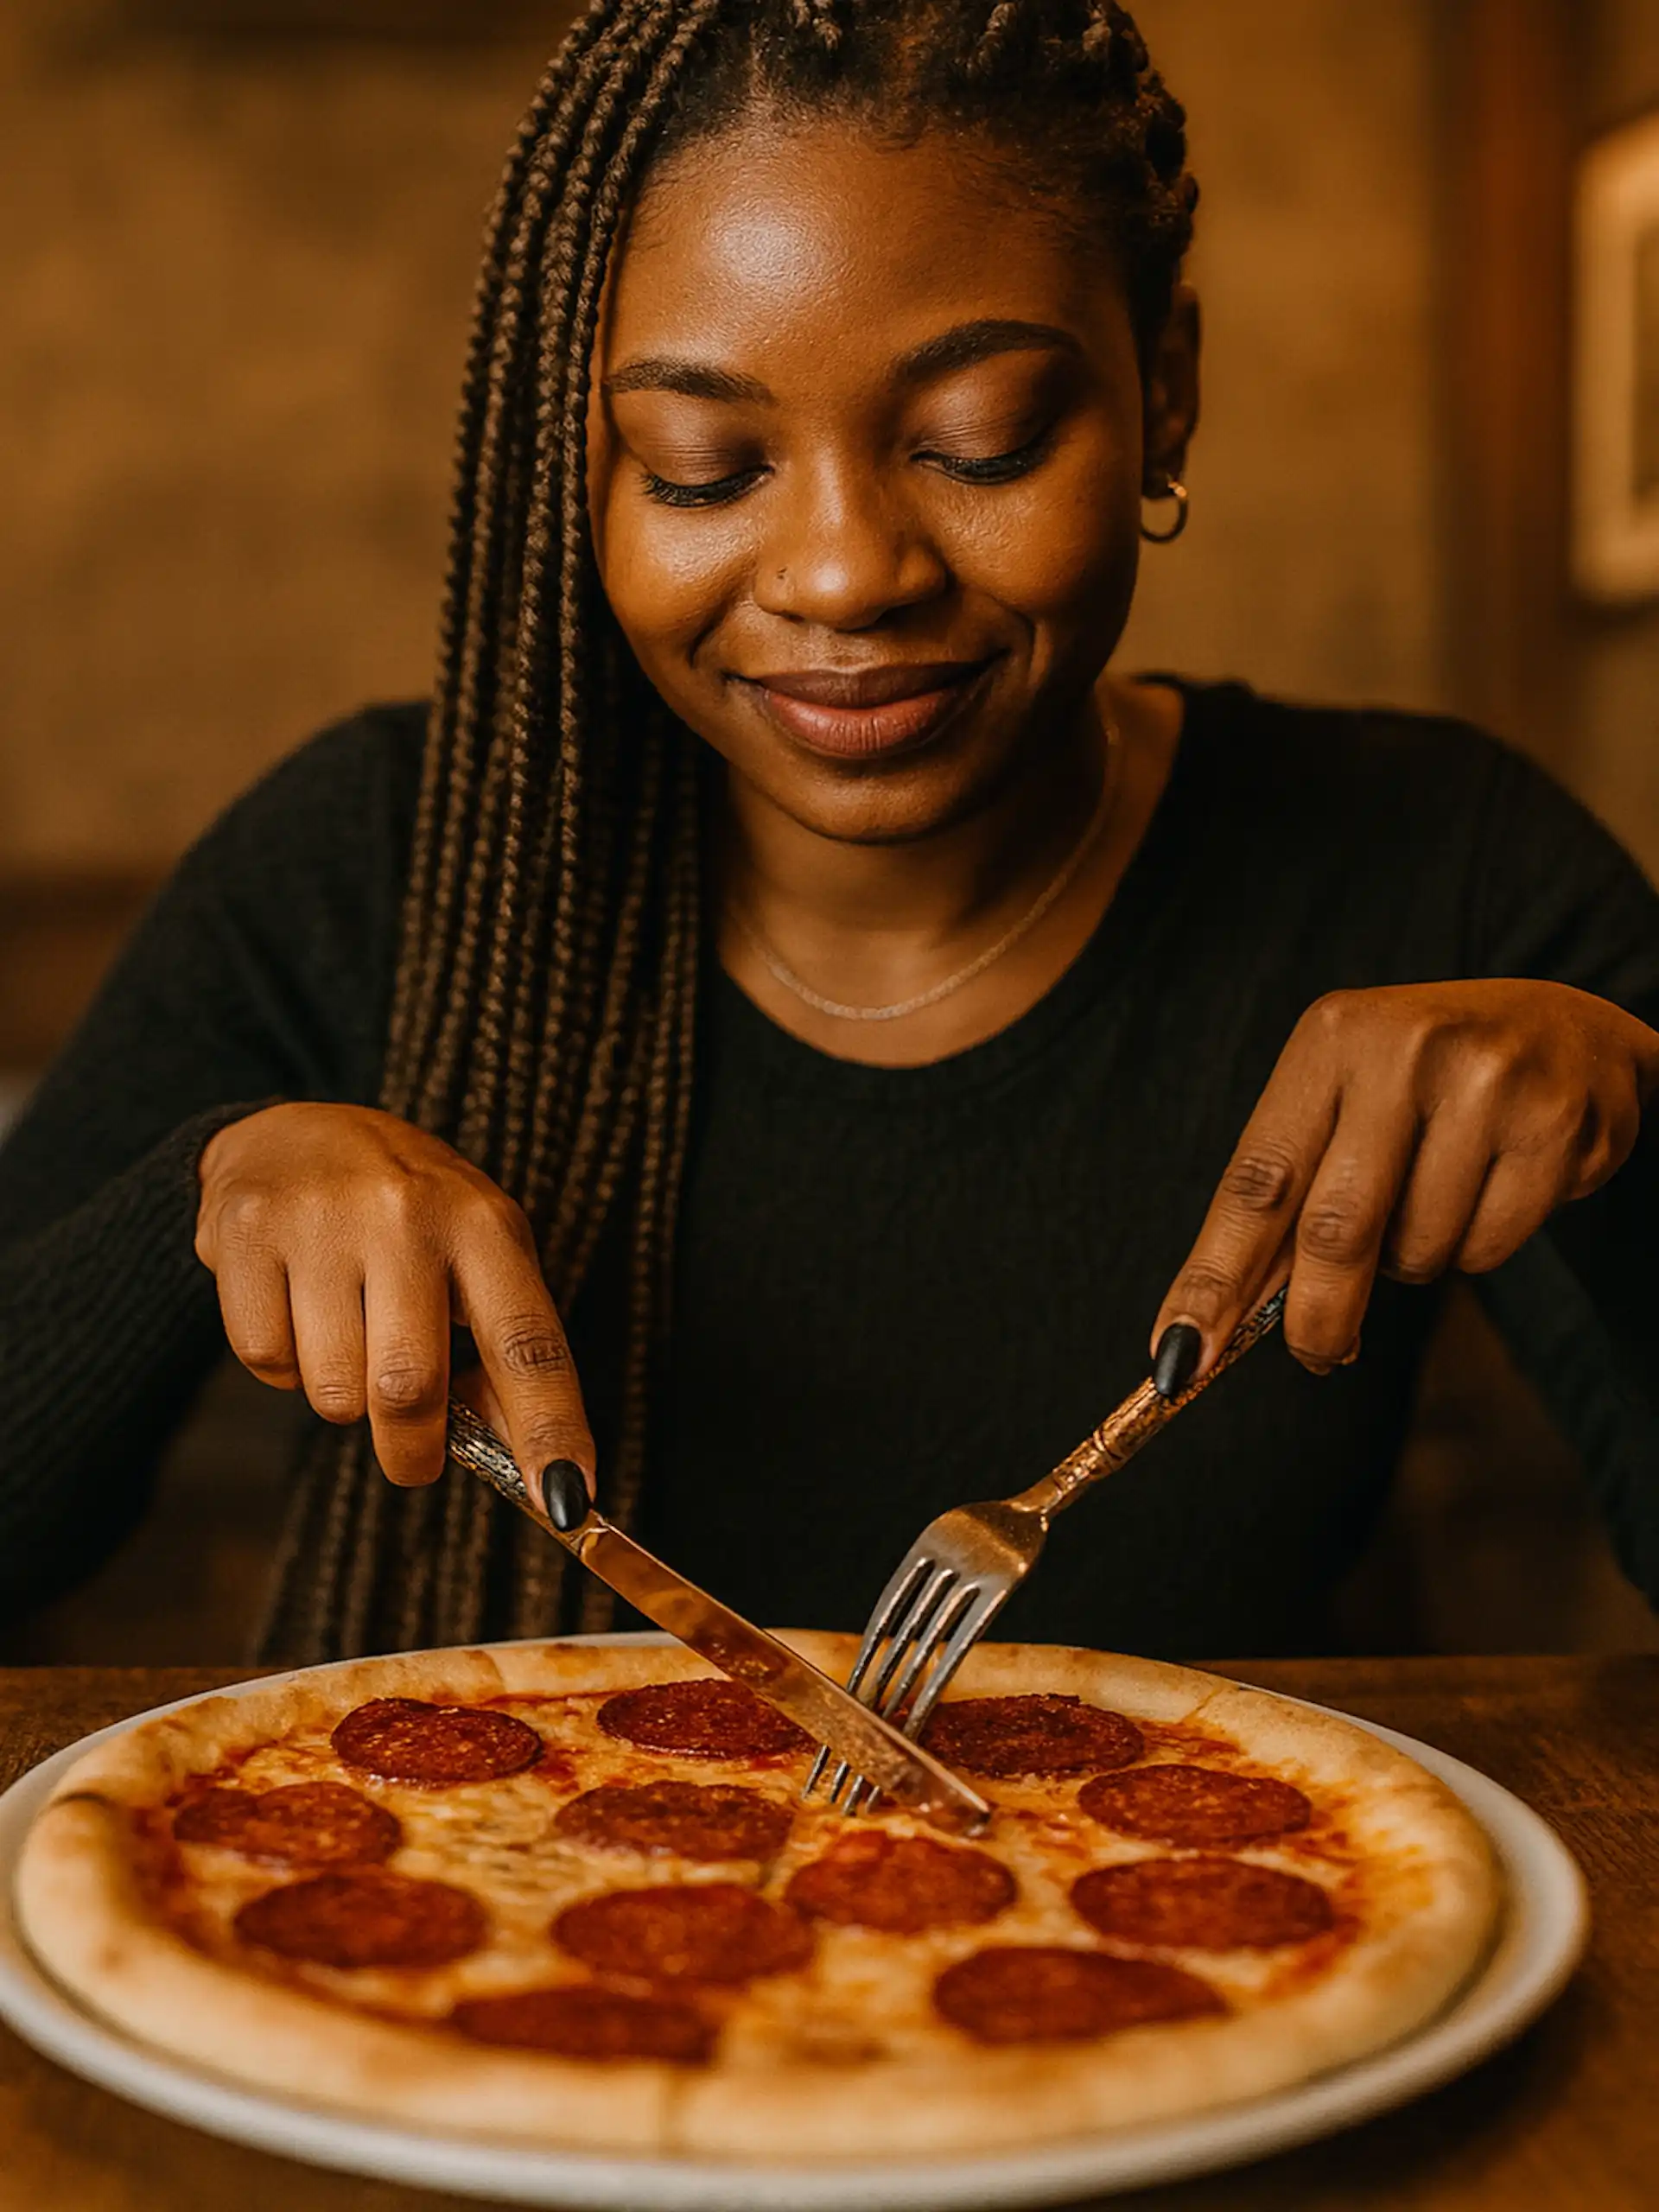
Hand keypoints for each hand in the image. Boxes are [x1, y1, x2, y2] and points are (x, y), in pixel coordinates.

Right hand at [195, 1103, 592, 1500]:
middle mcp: (406, 1213)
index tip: (568, 1503)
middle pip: (410, 1390)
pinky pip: (268, 1362)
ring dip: (343, 1399)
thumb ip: (505, 1355)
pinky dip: (285, 1368)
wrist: (294, 1134)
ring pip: (333, 1392)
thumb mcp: (477, 1258)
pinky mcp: (243, 1231)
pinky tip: (297, 1312)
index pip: (528, 1344)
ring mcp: (321, 1218)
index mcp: (483, 1223)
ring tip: (348, 1338)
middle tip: (413, 1455)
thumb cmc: (409, 1217)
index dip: (550, 1430)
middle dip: (412, 1451)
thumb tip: (544, 1471)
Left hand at [1152, 981, 1658, 1382]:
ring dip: (1412, 1263)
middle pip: (1333, 1230)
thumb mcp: (1351, 1102)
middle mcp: (1401, 1050)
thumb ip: (1294, 1194)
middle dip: (1316, 1315)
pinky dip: (1477, 1247)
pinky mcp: (1554, 1128)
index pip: (1255, 1180)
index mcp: (1330, 1037)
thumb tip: (1224, 1315)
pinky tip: (1500, 1187)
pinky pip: (1486, 1249)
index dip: (1212, 1278)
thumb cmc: (1433, 1083)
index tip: (1176, 1354)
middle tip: (1315, 1355)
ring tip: (1441, 1197)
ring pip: (1415, 1251)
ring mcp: (1484, 1084)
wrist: (1577, 1034)